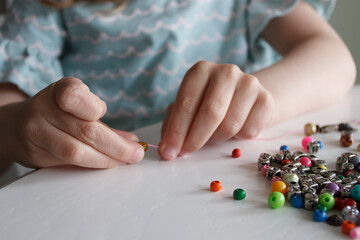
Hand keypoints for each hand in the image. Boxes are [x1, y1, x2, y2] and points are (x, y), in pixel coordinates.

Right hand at [0, 77, 143, 167]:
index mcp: (58, 92)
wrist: (14, 127)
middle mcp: (44, 110)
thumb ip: (104, 124)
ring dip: (106, 159)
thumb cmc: (56, 113)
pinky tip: (104, 164)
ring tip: (124, 161)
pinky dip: (91, 165)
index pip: (74, 96)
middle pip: (85, 130)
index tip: (105, 114)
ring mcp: (37, 134)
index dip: (94, 108)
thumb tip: (132, 142)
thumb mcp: (78, 107)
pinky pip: (68, 164)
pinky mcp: (35, 155)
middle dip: (117, 146)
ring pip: (76, 151)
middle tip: (135, 153)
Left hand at [159, 61, 273, 159]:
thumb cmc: (208, 103)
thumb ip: (173, 124)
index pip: (186, 103)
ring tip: (215, 134)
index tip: (169, 152)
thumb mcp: (187, 108)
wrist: (242, 97)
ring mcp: (249, 83)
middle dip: (195, 139)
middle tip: (186, 153)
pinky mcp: (266, 99)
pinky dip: (238, 138)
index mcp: (201, 71)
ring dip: (218, 138)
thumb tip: (167, 149)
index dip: (177, 131)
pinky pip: (250, 131)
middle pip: (211, 113)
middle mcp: (226, 72)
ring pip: (230, 125)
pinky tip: (235, 129)